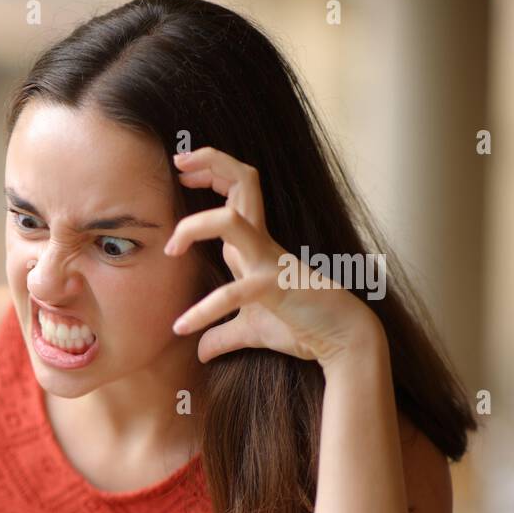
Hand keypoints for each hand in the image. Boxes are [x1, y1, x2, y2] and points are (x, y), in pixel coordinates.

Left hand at [165, 147, 383, 368]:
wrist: (342, 340)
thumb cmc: (300, 324)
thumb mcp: (249, 329)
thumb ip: (222, 334)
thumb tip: (200, 350)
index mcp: (255, 243)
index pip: (238, 188)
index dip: (213, 170)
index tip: (182, 172)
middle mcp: (261, 243)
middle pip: (243, 180)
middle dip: (210, 162)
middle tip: (177, 164)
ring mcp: (268, 261)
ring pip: (231, 219)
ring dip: (194, 225)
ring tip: (171, 248)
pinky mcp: (273, 288)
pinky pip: (231, 293)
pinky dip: (202, 311)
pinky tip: (181, 328)